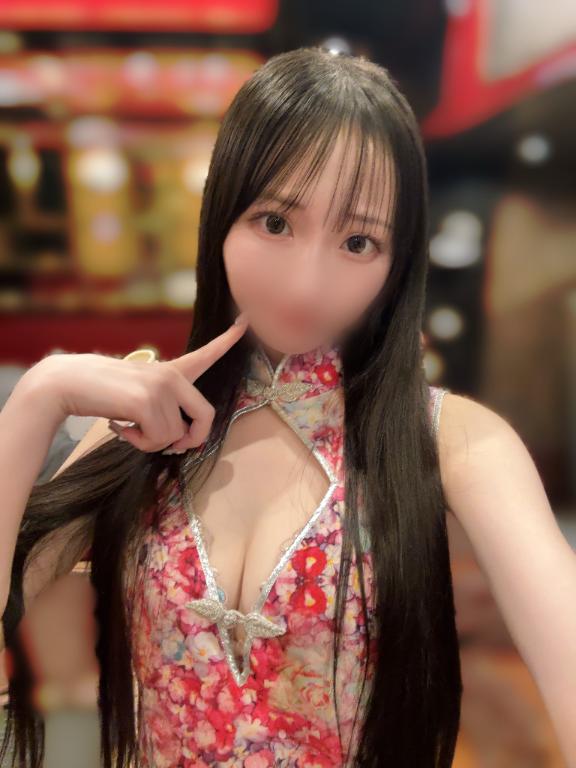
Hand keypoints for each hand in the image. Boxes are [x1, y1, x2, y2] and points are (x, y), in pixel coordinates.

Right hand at [35, 313, 248, 453]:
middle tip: (175, 448)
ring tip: (128, 427)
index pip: (207, 354)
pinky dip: (140, 443)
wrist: (67, 383)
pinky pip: (158, 440)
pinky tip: (120, 428)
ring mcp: (161, 387)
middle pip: (206, 417)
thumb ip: (164, 413)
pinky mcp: (147, 402)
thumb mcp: (140, 399)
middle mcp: (172, 376)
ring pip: (175, 436)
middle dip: (193, 440)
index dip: (229, 340)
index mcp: (172, 371)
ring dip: (151, 443)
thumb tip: (179, 442)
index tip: (247, 320)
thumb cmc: (102, 394)